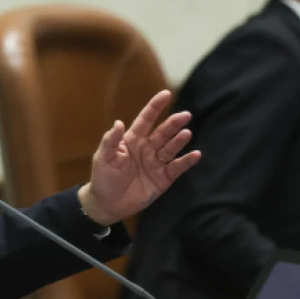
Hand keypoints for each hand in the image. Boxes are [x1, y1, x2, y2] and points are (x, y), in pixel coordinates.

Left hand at [78, 90, 200, 225]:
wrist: (108, 204)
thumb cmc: (103, 177)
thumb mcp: (103, 157)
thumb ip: (111, 141)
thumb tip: (118, 123)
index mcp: (132, 140)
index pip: (146, 120)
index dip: (155, 107)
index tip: (166, 94)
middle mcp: (147, 148)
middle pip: (162, 132)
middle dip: (173, 123)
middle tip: (185, 115)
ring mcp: (156, 163)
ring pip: (171, 148)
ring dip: (179, 141)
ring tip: (186, 133)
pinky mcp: (163, 178)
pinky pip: (177, 168)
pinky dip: (187, 161)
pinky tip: (195, 154)